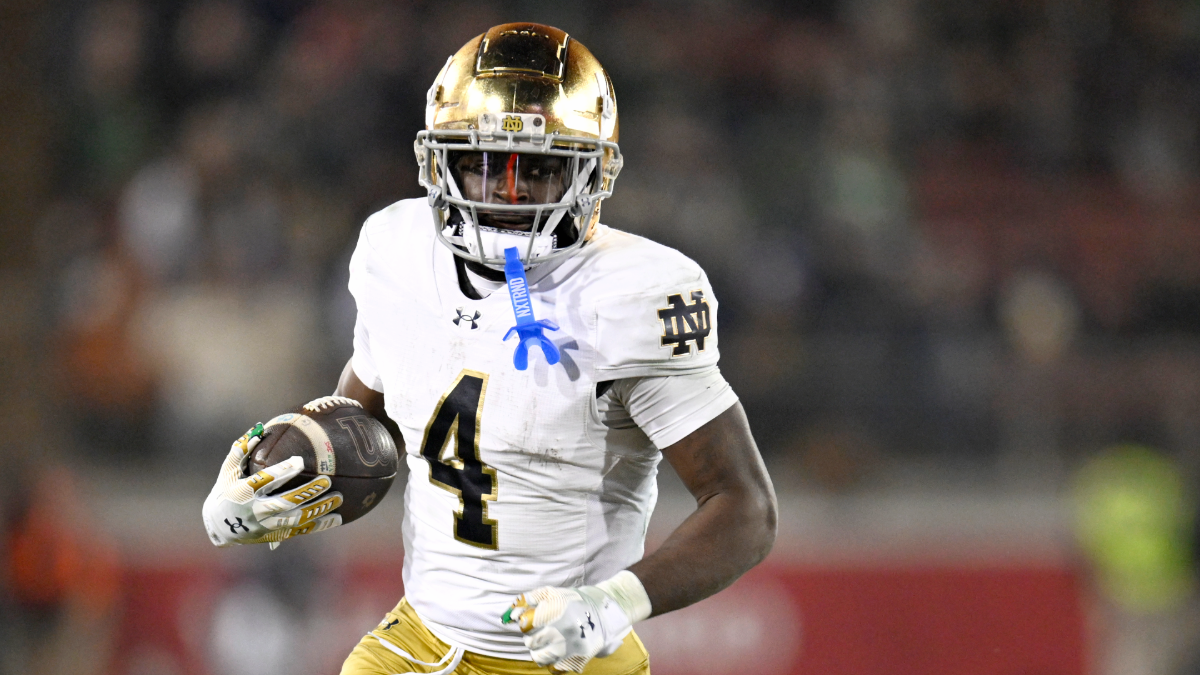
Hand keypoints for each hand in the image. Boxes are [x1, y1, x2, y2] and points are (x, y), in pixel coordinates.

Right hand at [201, 423, 342, 548]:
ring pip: (297, 519)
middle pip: (285, 502)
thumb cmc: (225, 490)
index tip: (300, 461)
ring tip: (339, 498)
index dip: (282, 472)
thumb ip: (240, 450)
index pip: (265, 481)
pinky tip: (338, 517)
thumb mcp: (228, 470)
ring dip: (319, 509)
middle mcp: (256, 511)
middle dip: (307, 492)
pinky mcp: (277, 534)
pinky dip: (320, 525)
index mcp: (244, 492)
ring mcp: (268, 525)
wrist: (219, 528)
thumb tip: (258, 430)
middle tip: (327, 480)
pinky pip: (301, 530)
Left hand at [502, 571, 651, 672]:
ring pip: (539, 657)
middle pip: (530, 642)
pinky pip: (553, 668)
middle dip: (533, 637)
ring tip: (548, 642)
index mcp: (556, 611)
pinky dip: (552, 662)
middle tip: (543, 631)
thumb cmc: (574, 602)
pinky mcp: (577, 660)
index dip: (526, 623)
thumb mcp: (553, 593)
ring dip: (540, 650)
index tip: (531, 621)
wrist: (604, 613)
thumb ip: (531, 599)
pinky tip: (557, 652)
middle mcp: (562, 630)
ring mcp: (570, 647)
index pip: (525, 624)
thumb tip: (511, 613)